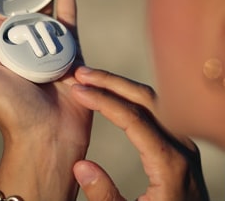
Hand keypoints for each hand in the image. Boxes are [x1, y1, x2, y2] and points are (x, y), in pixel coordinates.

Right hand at [71, 67, 208, 200]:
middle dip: (111, 82)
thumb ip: (106, 196)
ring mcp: (183, 140)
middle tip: (83, 73)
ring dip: (121, 85)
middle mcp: (181, 144)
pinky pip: (155, 108)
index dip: (102, 100)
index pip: (132, 117)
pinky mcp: (180, 141)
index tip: (79, 90)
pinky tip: (115, 94)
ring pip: (152, 99)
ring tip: (94, 78)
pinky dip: (131, 96)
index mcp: (170, 162)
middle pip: (144, 98)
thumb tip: (80, 165)